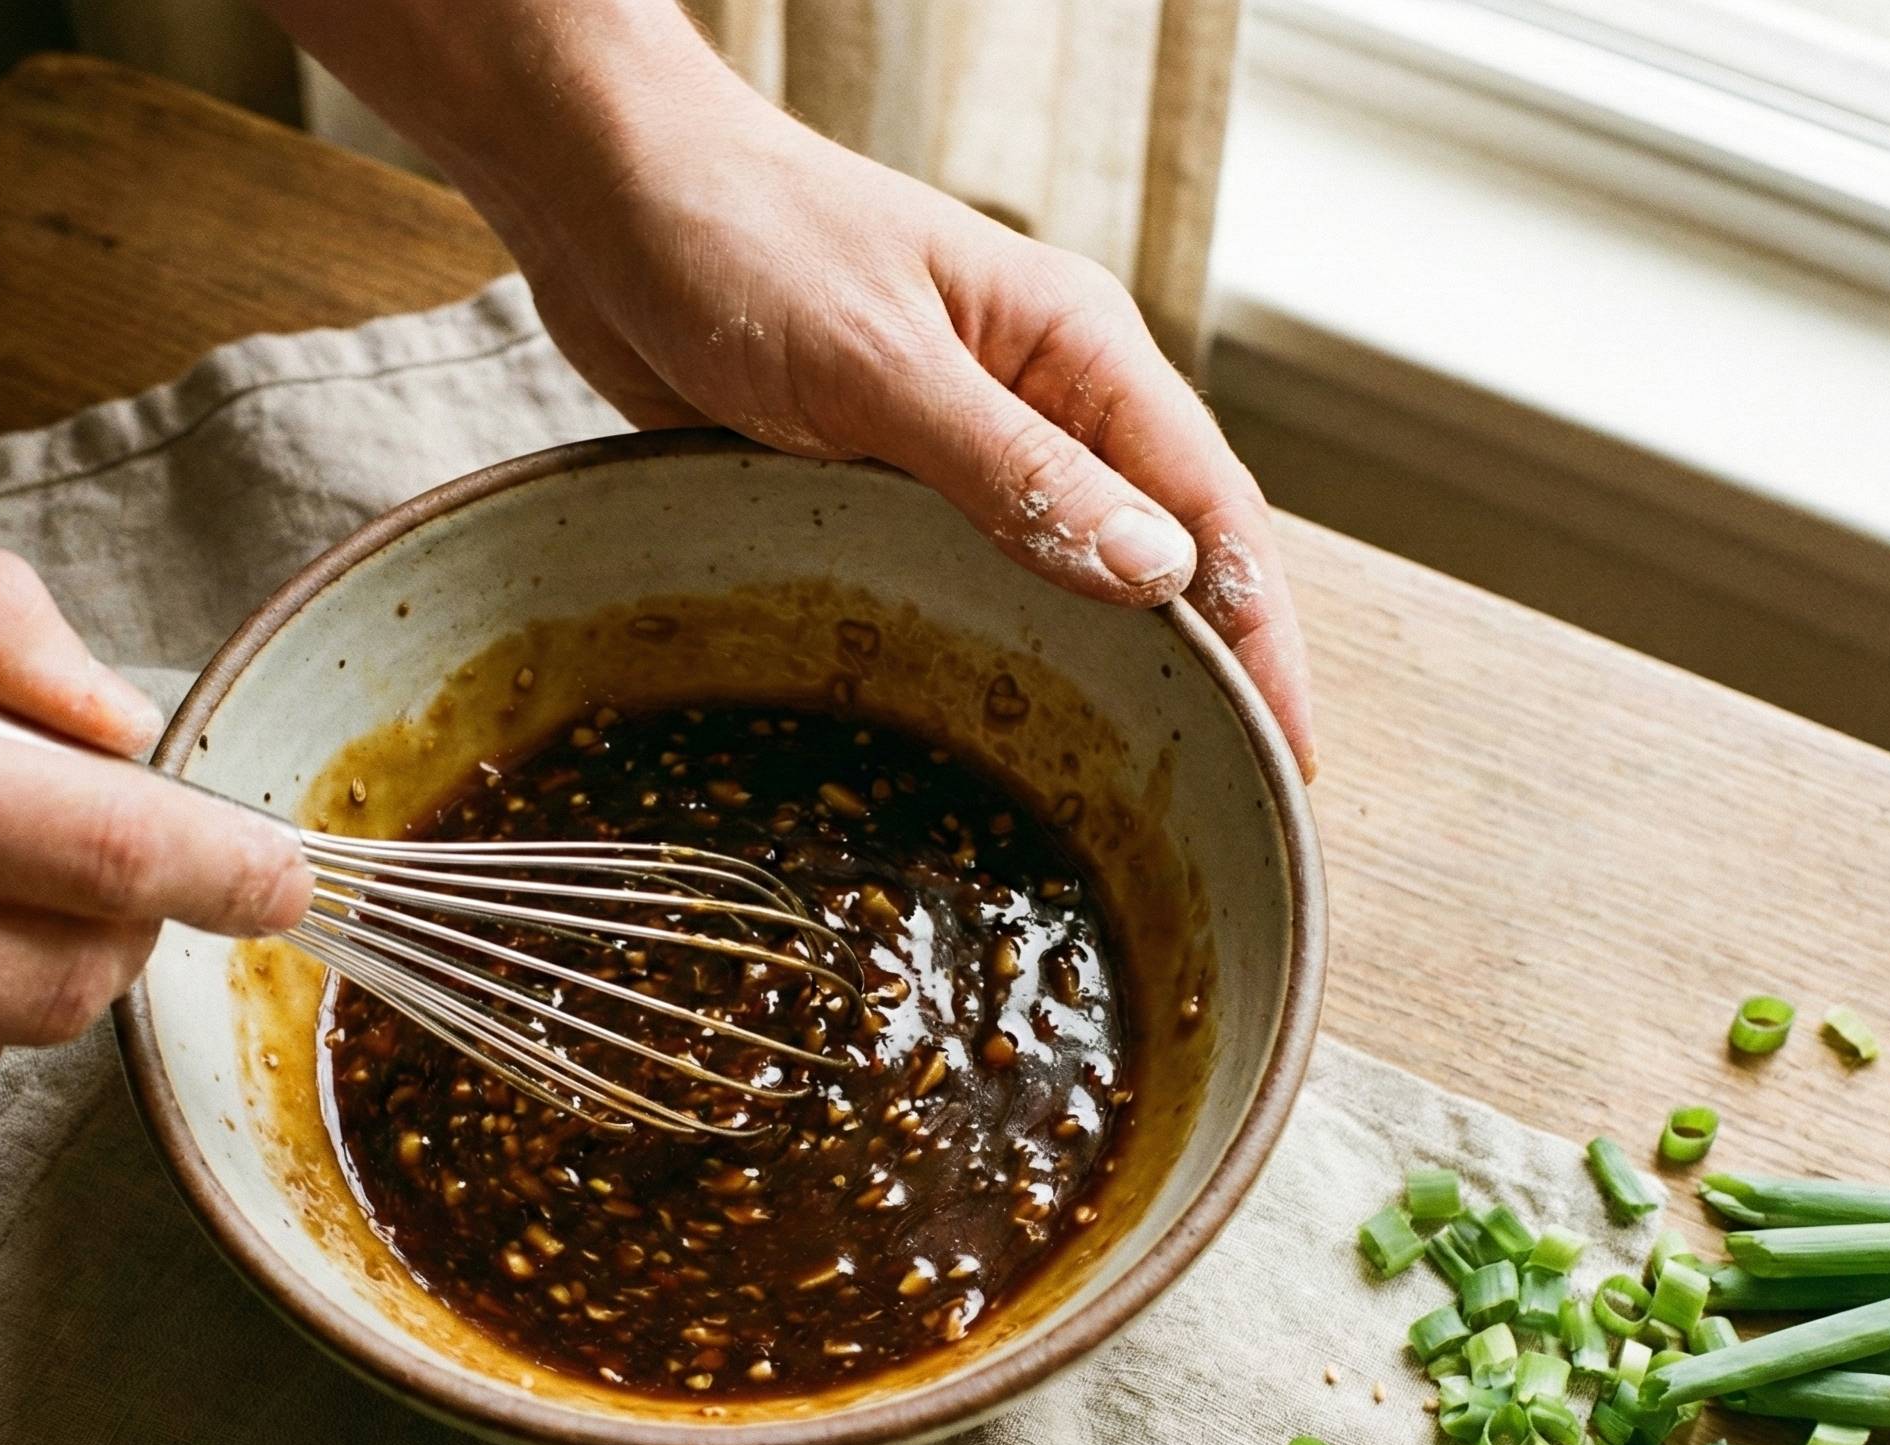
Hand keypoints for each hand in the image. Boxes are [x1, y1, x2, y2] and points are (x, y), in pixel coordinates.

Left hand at [478, 39, 1313, 771]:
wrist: (605, 197)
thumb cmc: (741, 237)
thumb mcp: (882, 364)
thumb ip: (1014, 470)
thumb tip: (1155, 573)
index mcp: (1075, 348)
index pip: (1211, 506)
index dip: (1260, 636)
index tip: (1284, 755)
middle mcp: (1035, 399)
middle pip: (1155, 553)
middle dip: (1199, 671)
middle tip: (1217, 802)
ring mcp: (958, 449)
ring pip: (1060, 578)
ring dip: (1097, 670)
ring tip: (1127, 792)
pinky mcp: (880, 485)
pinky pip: (961, 581)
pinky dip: (992, 649)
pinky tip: (993, 723)